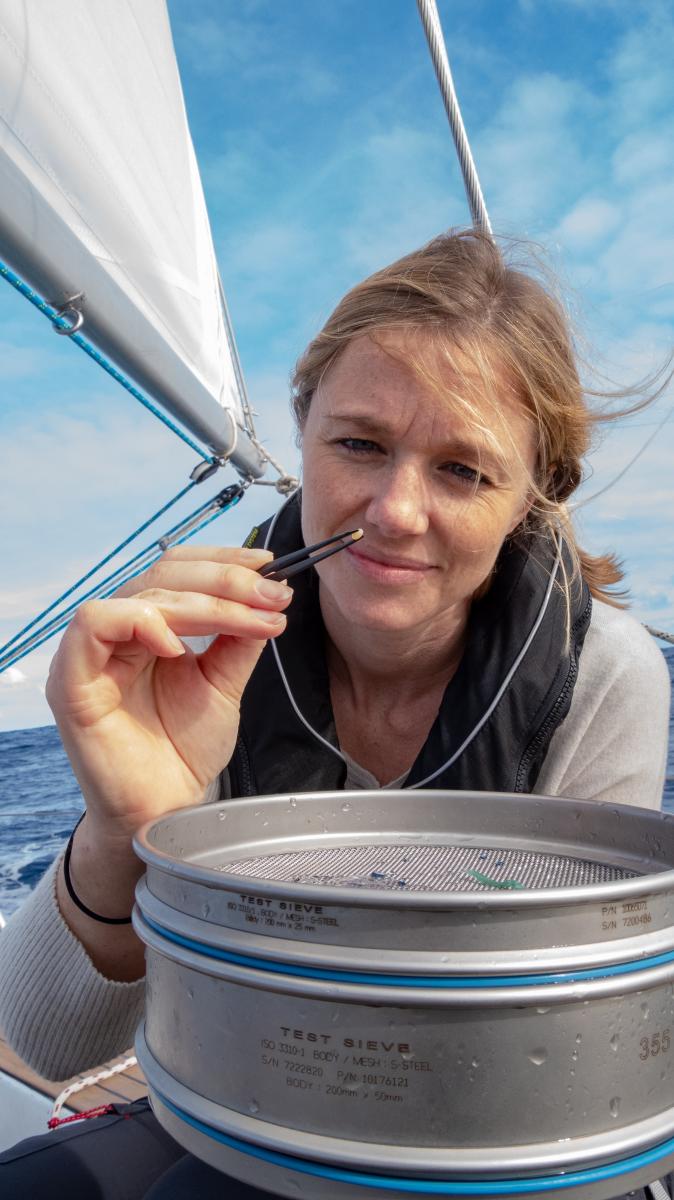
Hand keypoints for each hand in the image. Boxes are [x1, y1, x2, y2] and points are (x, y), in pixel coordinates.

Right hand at [46, 545, 291, 842]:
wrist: (166, 812)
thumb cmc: (184, 751)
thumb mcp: (224, 683)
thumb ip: (239, 638)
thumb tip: (268, 591)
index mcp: (147, 626)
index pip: (177, 570)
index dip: (223, 561)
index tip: (272, 569)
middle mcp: (116, 633)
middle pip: (163, 574)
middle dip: (226, 581)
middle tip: (272, 596)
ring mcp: (90, 655)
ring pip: (138, 593)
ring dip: (202, 602)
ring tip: (249, 621)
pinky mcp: (71, 681)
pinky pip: (94, 624)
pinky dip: (140, 622)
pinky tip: (177, 647)